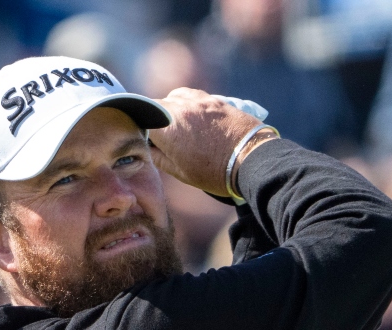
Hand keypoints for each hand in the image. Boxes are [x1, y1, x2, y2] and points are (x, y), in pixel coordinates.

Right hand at [149, 88, 266, 195]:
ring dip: (170, 108)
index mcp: (167, 127)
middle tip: (161, 137)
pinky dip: (187, 104)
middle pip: (155, 105)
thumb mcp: (180, 172)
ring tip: (178, 127)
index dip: (138, 128)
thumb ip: (158, 157)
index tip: (144, 139)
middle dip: (153, 118)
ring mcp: (198, 100)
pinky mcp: (214, 99)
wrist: (252, 159)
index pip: (140, 117)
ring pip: (173, 97)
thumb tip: (148, 147)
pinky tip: (193, 117)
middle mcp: (180, 108)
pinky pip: (192, 96)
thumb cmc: (215, 171)